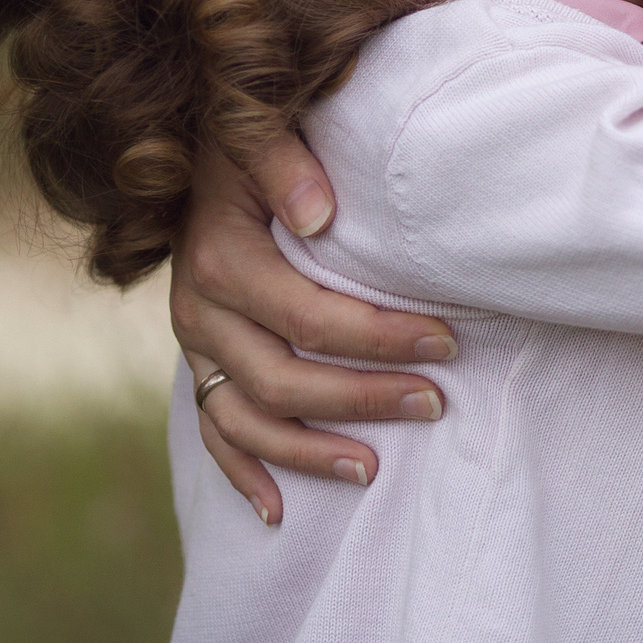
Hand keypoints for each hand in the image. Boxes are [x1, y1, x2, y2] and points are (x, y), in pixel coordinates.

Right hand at [169, 132, 456, 525]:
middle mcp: (197, 309)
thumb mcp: (260, 130)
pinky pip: (213, 430)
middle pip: (281, 379)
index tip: (447, 341)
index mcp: (219, 258)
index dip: (377, 337)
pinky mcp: (198, 361)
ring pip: (247, 420)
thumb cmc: (249, 138)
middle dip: (363, 398)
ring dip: (310, 451)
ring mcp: (195, 343)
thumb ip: (285, 164)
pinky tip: (280, 512)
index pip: (306, 316)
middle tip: (435, 402)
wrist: (199, 146)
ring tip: (374, 470)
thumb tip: (319, 214)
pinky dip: (245, 474)